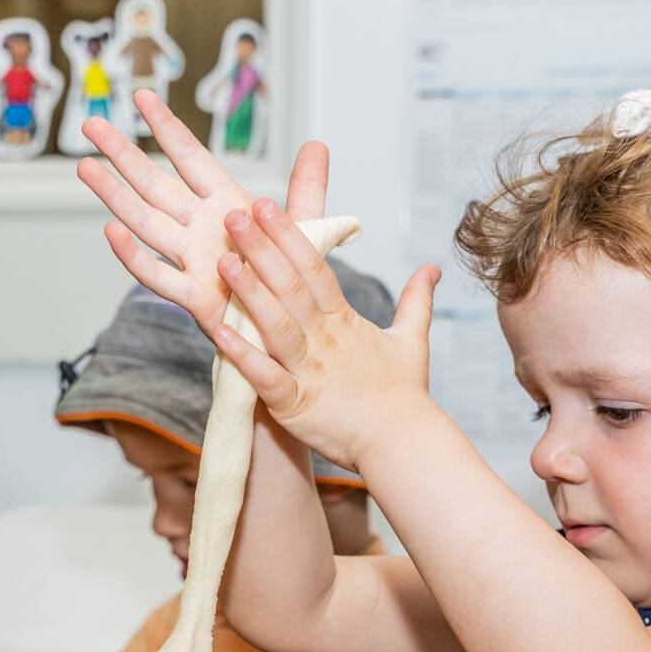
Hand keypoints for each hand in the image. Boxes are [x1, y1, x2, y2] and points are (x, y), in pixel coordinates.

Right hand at [78, 89, 330, 334]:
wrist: (291, 335)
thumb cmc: (292, 284)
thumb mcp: (306, 230)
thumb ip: (307, 188)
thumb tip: (317, 144)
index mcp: (227, 206)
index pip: (192, 159)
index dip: (168, 128)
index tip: (143, 97)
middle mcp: (203, 229)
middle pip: (156, 184)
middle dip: (123, 155)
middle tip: (92, 126)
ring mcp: (195, 261)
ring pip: (147, 223)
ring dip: (116, 196)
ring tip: (86, 168)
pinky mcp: (196, 298)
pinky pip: (159, 276)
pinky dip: (135, 257)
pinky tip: (111, 232)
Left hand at [212, 199, 441, 472]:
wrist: (405, 444)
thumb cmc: (404, 396)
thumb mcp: (413, 341)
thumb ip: (417, 301)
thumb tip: (432, 268)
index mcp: (345, 322)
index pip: (315, 270)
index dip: (290, 237)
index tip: (266, 206)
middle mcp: (325, 341)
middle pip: (291, 288)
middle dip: (262, 251)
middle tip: (234, 217)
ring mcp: (309, 373)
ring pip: (276, 326)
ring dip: (249, 294)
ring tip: (224, 263)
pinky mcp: (296, 406)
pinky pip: (266, 378)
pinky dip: (243, 357)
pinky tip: (218, 333)